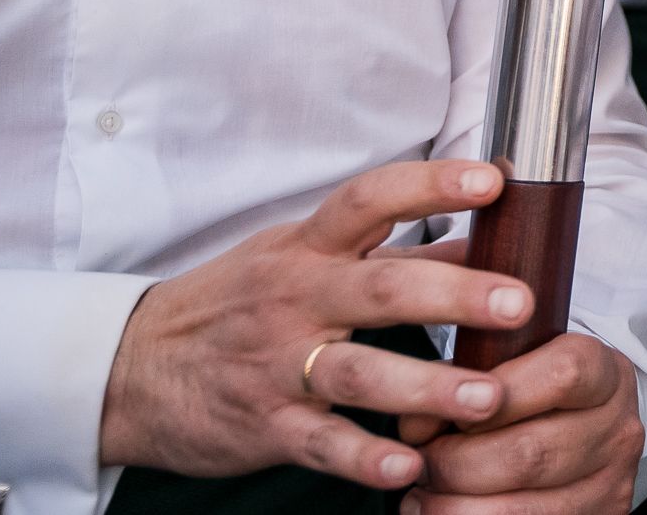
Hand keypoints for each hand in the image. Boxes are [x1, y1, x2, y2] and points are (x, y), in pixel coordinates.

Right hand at [98, 161, 530, 486]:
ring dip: (427, 385)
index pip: (371, 200)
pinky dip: (366, 458)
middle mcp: (295, 299)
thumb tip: (481, 232)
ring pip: (359, 373)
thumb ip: (388, 249)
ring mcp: (278, 365)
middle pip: (381, 289)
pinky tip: (410, 466)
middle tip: (519, 303)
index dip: (431, 186)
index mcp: (308, 248)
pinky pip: (322, 444)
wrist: (128, 370)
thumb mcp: (299, 258)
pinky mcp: (266, 426)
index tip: (494, 180)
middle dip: (455, 295)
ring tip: (489, 398)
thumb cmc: (234, 304)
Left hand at [405, 332, 641, 513]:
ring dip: (454, 507)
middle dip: (456, 464)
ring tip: (421, 497)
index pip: (561, 375)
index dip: (496, 394)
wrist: (582, 425)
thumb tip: (416, 421)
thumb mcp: (514, 364)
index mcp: (603, 372)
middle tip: (420, 464)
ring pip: (521, 509)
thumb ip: (468, 378)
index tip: (450, 411)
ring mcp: (610, 481)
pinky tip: (445, 514)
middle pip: (530, 453)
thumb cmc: (535, 390)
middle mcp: (617, 428)